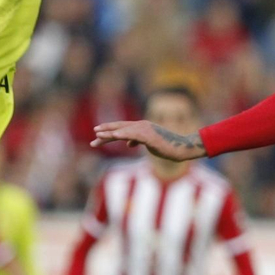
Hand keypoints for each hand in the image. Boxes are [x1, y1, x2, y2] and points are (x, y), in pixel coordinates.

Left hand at [91, 119, 205, 159]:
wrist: (181, 148)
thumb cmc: (166, 146)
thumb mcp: (149, 144)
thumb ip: (138, 141)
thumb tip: (128, 143)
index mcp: (141, 128)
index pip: (121, 128)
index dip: (109, 130)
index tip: (97, 133)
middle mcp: (142, 126)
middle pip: (120, 127)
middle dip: (106, 131)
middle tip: (94, 133)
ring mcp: (146, 130)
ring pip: (124, 130)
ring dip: (110, 132)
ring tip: (98, 135)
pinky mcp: (150, 136)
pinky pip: (134, 135)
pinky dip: (124, 134)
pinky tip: (115, 136)